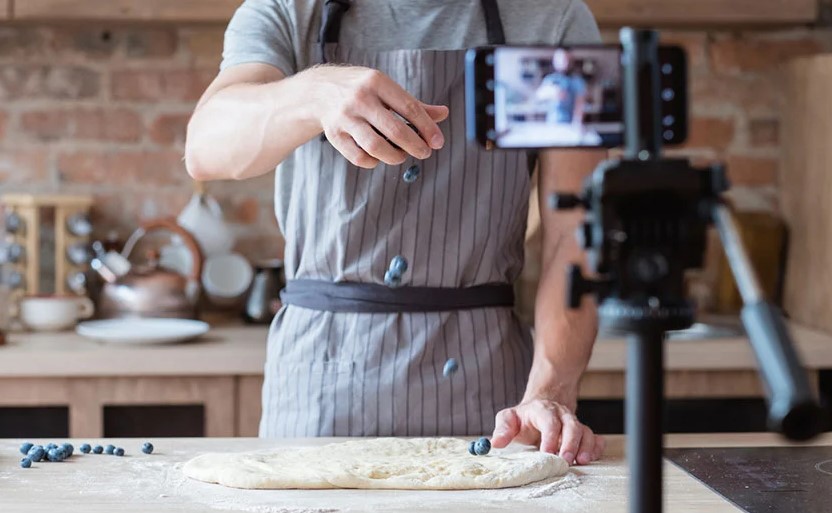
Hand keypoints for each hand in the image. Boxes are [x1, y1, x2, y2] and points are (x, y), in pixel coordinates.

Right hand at [306, 65, 448, 168]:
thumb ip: (414, 104)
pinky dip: (374, 162)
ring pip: (376, 147)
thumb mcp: (386, 88)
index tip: (438, 142)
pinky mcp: (334, 135)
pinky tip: (379, 157)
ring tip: (401, 155)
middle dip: (415, 146)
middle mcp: (360, 98)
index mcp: (377, 82)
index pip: (409, 108)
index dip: (427, 128)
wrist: (318, 91)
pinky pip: (359, 158)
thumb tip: (444, 114)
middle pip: (395, 130)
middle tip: (425, 153)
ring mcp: (345, 118)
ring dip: (395, 157)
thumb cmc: (362, 90)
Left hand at [491, 399, 604, 465]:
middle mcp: (561, 415)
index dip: (550, 436)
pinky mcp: (582, 433)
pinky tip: (590, 457)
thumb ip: (502, 429)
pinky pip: (595, 437)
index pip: (549, 420)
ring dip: (585, 446)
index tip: (546, 453)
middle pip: (571, 425)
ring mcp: (574, 423)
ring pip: (585, 431)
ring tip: (581, 461)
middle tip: (565, 460)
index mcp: (542, 410)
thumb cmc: (524, 418)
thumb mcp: (509, 418)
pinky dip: (596, 447)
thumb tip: (495, 443)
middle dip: (570, 443)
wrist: (541, 408)